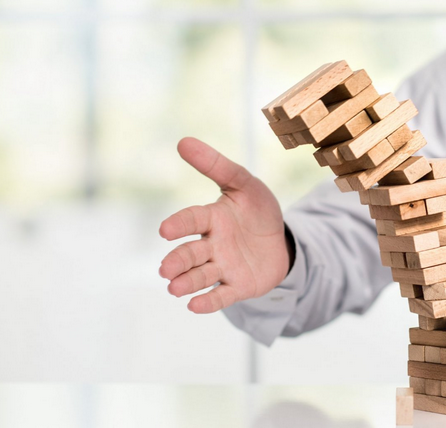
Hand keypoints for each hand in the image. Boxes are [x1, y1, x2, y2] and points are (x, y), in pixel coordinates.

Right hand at [158, 137, 289, 312]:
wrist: (280, 240)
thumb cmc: (256, 209)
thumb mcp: (244, 184)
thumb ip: (217, 166)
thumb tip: (183, 141)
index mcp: (212, 218)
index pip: (192, 220)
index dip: (179, 225)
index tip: (165, 230)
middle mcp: (212, 244)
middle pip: (191, 253)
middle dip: (178, 261)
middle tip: (166, 270)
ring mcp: (223, 266)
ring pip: (201, 276)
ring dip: (187, 283)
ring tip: (174, 288)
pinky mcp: (238, 286)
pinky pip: (221, 295)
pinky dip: (208, 301)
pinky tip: (195, 306)